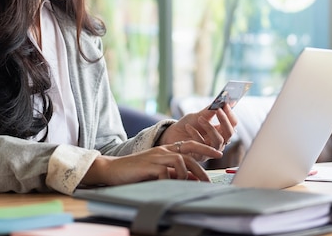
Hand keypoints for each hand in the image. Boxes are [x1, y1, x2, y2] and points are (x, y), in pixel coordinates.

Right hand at [81, 141, 222, 185]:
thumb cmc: (136, 172)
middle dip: (202, 167)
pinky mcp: (149, 165)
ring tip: (189, 186)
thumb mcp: (158, 171)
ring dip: (187, 175)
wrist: (114, 170)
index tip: (218, 153)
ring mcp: (156, 157)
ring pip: (180, 161)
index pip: (190, 145)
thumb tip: (192, 178)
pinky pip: (166, 172)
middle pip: (189, 154)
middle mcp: (163, 150)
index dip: (204, 148)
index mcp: (166, 150)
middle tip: (209, 180)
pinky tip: (169, 186)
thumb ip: (174, 172)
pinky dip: (171, 180)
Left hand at [157, 102, 237, 160]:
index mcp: (221, 131)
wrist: (172, 135)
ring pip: (218, 140)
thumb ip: (209, 110)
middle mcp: (219, 141)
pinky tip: (188, 127)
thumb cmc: (188, 125)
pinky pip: (202, 145)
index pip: (232, 124)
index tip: (225, 104)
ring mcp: (211, 150)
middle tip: (218, 110)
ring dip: (209, 127)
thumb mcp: (198, 115)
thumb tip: (221, 101)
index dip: (230, 114)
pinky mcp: (201, 156)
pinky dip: (195, 134)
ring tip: (200, 118)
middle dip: (224, 121)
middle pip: (229, 133)